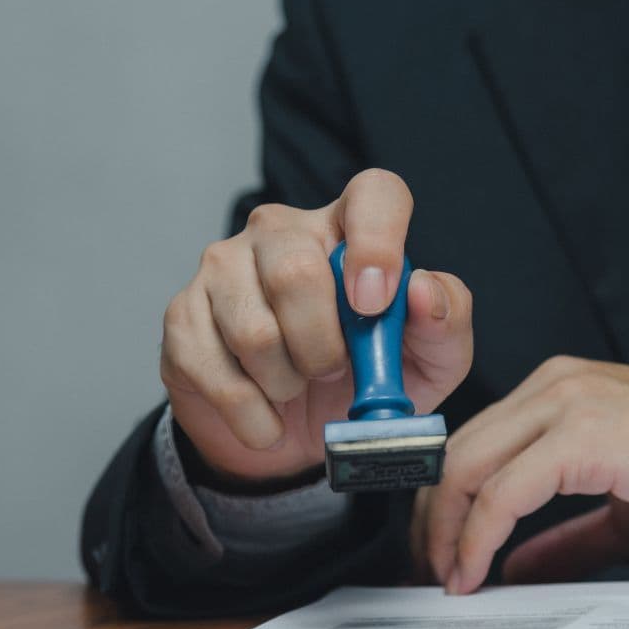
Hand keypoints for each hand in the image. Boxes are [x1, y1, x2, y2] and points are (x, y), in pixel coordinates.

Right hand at [161, 169, 473, 483]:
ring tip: (296, 390)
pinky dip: (252, 415)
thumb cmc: (365, 379)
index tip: (374, 304)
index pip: (373, 194)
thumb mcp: (427, 361)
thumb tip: (424, 291)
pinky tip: (265, 418)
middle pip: (296, 272)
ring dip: (287, 384)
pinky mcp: (183, 314)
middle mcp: (281, 231)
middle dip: (323, 347)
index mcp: (348, 228)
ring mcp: (223, 266)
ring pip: (254, 330)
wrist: (293, 433)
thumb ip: (444, 321)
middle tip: (332, 371)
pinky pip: (216, 372)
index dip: (377, 241)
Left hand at [413, 357, 628, 593]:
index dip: (446, 504)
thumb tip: (514, 569)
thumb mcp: (622, 514)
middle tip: (431, 575)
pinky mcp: (584, 434)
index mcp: (560, 391)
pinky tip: (477, 572)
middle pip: (457, 453)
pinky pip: (504, 492)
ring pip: (468, 467)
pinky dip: (480, 536)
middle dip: (434, 521)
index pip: (473, 444)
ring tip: (449, 581)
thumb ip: (565, 538)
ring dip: (448, 533)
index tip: (442, 555)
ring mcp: (567, 403)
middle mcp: (555, 386)